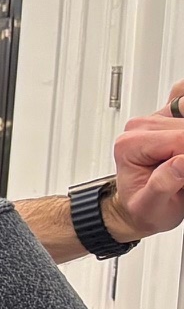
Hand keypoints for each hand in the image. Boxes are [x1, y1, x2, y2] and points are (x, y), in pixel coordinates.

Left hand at [108, 84, 183, 241]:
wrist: (137, 207)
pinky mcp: (170, 115)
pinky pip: (182, 100)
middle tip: (182, 175)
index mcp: (130, 145)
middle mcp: (140, 127)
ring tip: (180, 164)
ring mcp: (156, 118)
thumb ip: (162, 186)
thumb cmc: (142, 207)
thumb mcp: (150, 208)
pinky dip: (183, 118)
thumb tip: (180, 162)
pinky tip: (180, 149)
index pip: (181, 140)